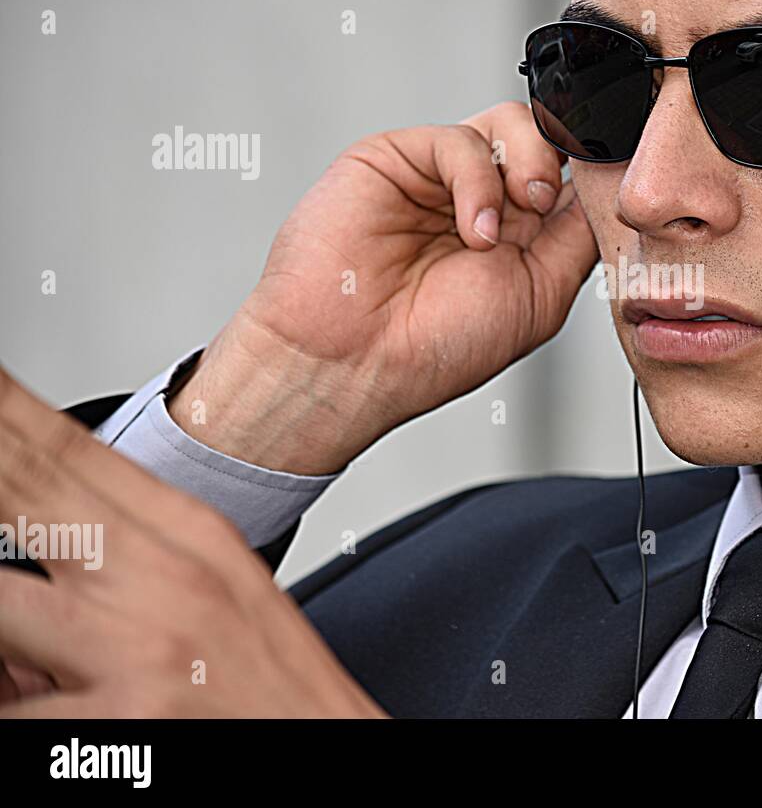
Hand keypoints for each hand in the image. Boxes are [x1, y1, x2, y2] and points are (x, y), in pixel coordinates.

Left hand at [0, 364, 384, 716]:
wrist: (329, 752)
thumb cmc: (275, 689)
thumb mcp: (221, 594)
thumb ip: (130, 565)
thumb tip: (32, 563)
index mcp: (190, 537)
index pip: (67, 452)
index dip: (7, 409)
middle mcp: (161, 582)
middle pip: (27, 494)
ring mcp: (136, 651)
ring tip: (13, 627)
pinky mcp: (119, 726)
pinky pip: (15, 712)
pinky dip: (8, 695)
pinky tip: (19, 685)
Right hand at [169, 103, 598, 472]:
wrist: (351, 362)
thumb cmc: (434, 348)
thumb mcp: (540, 297)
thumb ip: (576, 238)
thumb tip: (607, 192)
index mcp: (519, 235)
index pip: (572, 178)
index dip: (594, 176)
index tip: (611, 193)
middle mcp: (482, 201)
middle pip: (547, 140)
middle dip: (563, 163)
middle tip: (547, 205)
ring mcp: (440, 178)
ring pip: (510, 124)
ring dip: (529, 163)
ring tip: (519, 212)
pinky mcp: (398, 158)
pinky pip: (459, 139)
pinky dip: (478, 179)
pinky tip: (473, 229)